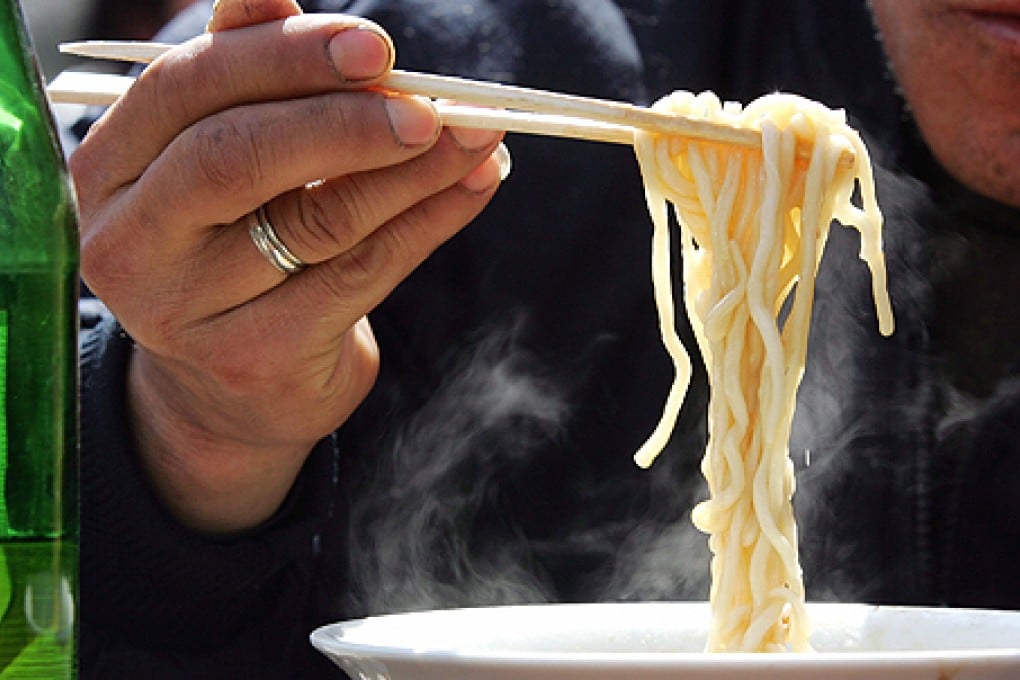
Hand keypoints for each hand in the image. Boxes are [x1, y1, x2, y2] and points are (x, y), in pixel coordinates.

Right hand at [71, 0, 507, 533]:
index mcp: (109, 170)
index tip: (372, 47)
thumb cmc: (232, 246)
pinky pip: (360, 275)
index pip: (185, 90)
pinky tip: (473, 186)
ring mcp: (188, 312)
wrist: (234, 387)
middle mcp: (131, 244)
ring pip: (315, 221)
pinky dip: (428, 222)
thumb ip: (241, 80)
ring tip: (477, 135)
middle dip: (343, 120)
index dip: (282, 57)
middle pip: (235, 158)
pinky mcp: (257, 359)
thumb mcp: (220, 162)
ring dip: (411, 170)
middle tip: (427, 104)